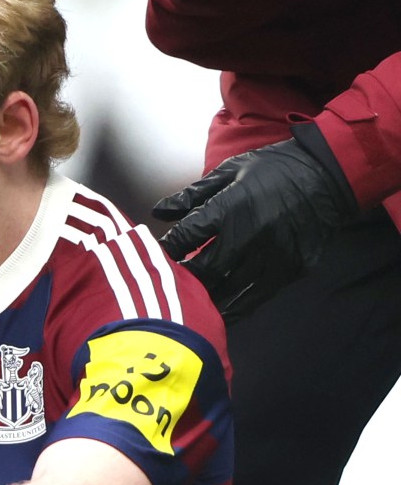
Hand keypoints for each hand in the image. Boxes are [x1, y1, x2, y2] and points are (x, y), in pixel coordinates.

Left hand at [152, 134, 355, 321]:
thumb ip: (192, 195)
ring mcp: (273, 254)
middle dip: (185, 278)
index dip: (168, 248)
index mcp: (231, 206)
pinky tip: (220, 315)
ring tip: (189, 303)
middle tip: (169, 284)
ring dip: (207, 297)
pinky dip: (237, 307)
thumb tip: (157, 212)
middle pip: (207, 268)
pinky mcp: (292, 268)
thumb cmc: (273, 169)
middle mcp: (251, 234)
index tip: (156, 257)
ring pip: (231, 288)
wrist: (329, 175)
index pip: (188, 235)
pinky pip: (258, 297)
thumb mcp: (229, 172)